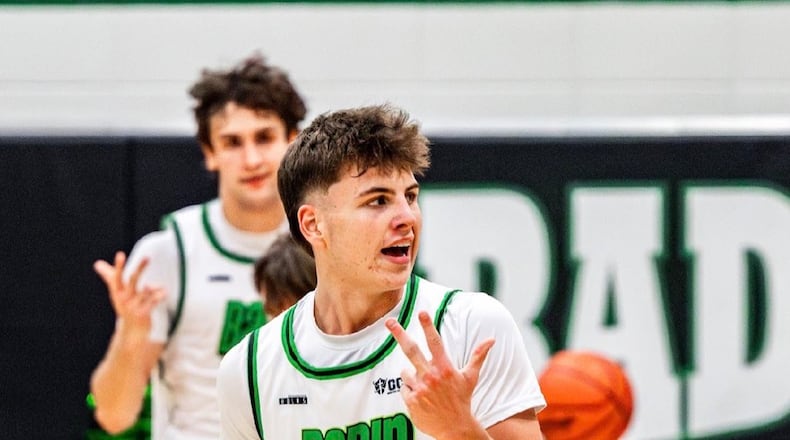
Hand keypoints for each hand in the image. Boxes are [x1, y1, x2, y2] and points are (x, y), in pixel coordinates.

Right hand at [94, 251, 163, 334]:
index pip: (117, 277)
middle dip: (139, 269)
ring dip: (149, 290)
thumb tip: (97, 263)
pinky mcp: (143, 313)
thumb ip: (109, 276)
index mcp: (118, 292)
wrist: (131, 331)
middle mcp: (124, 298)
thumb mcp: (116, 292)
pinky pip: (152, 304)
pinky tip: (165, 291)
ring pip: (142, 294)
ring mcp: (134, 306)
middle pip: (132, 281)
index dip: (119, 266)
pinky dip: (158, 297)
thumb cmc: (125, 306)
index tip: (120, 254)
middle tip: (147, 257)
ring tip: (152, 285)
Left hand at [385, 310, 494, 438]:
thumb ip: (478, 356)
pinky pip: (404, 388)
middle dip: (399, 334)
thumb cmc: (462, 400)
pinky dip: (410, 390)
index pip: (435, 342)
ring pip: (406, 372)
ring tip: (425, 387)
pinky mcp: (411, 401)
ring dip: (412, 375)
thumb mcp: (471, 377)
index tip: (422, 312)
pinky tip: (421, 398)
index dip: (428, 326)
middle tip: (389, 321)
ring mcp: (420, 388)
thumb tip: (492, 340)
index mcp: (444, 368)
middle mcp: (431, 376)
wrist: (455, 428)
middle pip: (411, 350)